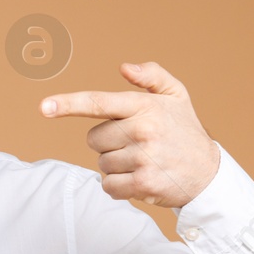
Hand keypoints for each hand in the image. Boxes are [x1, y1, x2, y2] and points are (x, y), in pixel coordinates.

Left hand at [39, 61, 220, 207]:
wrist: (209, 173)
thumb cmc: (185, 131)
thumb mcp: (176, 95)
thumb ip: (151, 76)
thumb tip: (124, 68)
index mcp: (145, 106)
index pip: (98, 103)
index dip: (68, 104)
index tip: (44, 107)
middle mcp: (142, 130)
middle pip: (94, 139)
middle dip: (109, 143)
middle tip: (137, 144)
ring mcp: (143, 158)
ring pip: (101, 164)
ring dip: (116, 165)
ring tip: (143, 161)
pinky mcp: (142, 183)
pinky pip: (108, 185)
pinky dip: (118, 186)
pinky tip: (139, 179)